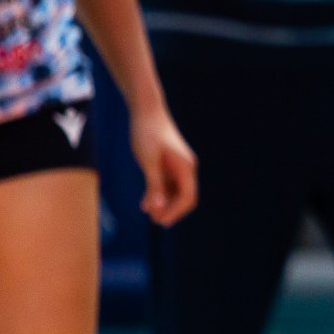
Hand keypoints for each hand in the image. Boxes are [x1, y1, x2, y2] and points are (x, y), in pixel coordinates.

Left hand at [131, 107, 197, 225]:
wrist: (146, 111)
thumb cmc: (147, 133)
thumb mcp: (148, 162)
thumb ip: (154, 186)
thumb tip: (158, 208)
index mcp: (186, 167)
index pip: (188, 197)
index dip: (176, 212)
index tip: (161, 222)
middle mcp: (186, 168)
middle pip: (184, 197)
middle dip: (171, 210)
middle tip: (154, 220)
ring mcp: (178, 166)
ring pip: (175, 192)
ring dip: (164, 204)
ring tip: (148, 213)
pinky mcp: (169, 164)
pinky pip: (167, 184)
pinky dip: (159, 195)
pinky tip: (145, 203)